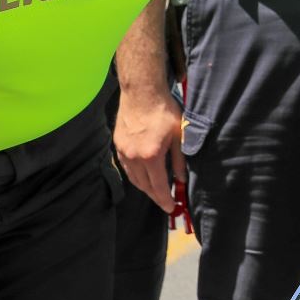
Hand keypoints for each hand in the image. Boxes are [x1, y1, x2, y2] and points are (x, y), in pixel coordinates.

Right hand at [113, 87, 184, 212]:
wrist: (142, 91)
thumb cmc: (164, 110)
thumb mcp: (178, 135)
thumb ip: (179, 160)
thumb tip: (181, 179)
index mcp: (151, 156)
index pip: (158, 186)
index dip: (165, 200)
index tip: (171, 208)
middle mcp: (134, 157)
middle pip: (144, 186)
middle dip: (155, 196)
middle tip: (165, 201)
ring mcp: (124, 151)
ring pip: (134, 178)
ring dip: (145, 187)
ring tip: (156, 190)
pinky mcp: (118, 144)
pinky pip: (126, 167)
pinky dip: (135, 175)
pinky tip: (143, 174)